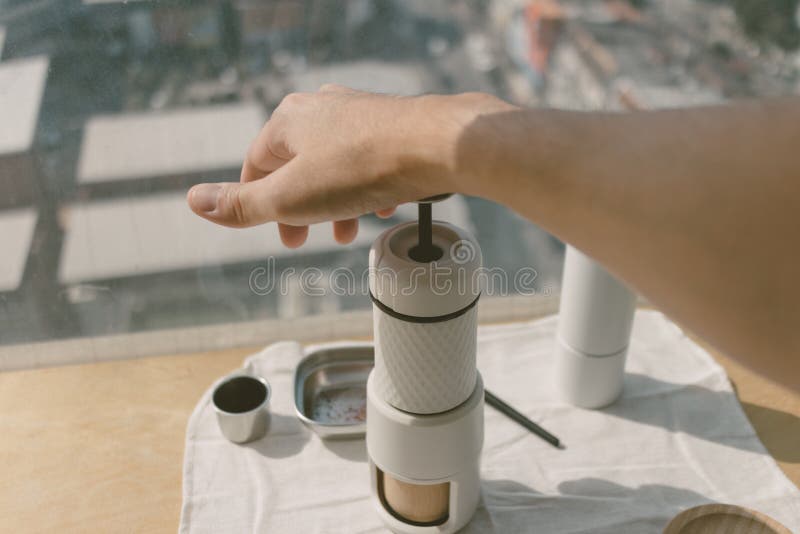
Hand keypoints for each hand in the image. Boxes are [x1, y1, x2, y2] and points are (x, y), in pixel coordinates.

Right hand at [186, 85, 509, 246]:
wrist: (437, 145)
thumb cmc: (362, 168)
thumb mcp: (291, 197)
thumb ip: (244, 203)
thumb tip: (193, 200)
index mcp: (288, 120)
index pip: (256, 164)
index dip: (259, 204)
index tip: (278, 235)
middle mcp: (320, 108)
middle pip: (296, 165)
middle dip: (300, 209)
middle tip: (306, 240)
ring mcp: (358, 114)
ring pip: (334, 166)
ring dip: (334, 203)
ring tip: (347, 233)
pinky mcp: (392, 125)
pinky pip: (368, 161)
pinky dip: (366, 189)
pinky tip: (378, 210)